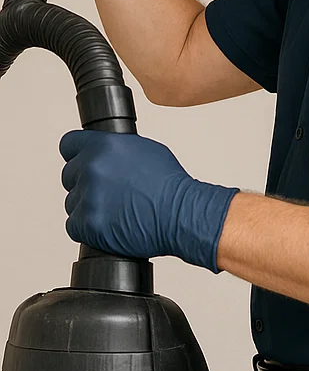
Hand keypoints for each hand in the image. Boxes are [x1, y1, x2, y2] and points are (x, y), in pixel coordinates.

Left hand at [59, 130, 237, 271]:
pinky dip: (88, 227)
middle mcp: (92, 168)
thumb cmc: (168, 183)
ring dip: (88, 205)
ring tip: (115, 208)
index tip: (81, 160)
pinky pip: (74, 225)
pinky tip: (110, 222)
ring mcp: (87, 196)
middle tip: (108, 190)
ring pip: (72, 201)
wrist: (178, 212)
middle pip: (68, 174)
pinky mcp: (86, 223)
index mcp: (104, 146)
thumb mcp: (144, 149)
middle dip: (84, 182)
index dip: (77, 153)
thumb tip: (104, 154)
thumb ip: (116, 149)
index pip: (69, 144)